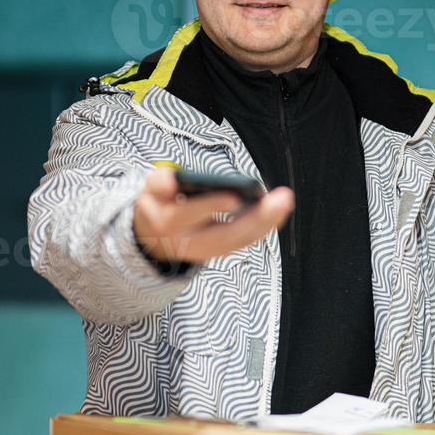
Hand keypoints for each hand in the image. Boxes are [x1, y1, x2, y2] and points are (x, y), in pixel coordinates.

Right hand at [133, 168, 293, 263]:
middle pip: (224, 235)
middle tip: (281, 198)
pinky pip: (243, 242)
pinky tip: (278, 210)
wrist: (152, 238)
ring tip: (285, 200)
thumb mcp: (150, 190)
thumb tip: (171, 182)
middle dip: (254, 218)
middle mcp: (187, 243)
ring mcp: (204, 251)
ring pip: (238, 242)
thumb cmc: (158, 203)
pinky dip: (262, 226)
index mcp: (166, 223)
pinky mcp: (217, 252)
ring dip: (265, 223)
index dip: (209, 207)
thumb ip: (158, 182)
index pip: (187, 215)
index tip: (234, 197)